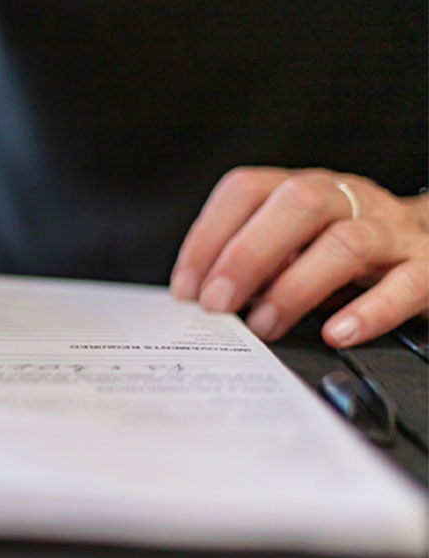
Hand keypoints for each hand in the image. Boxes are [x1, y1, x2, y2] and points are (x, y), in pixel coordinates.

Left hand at [171, 168, 428, 345]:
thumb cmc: (349, 250)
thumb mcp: (297, 243)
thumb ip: (256, 261)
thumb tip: (201, 295)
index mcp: (305, 189)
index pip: (246, 190)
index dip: (208, 236)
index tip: (187, 287)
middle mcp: (347, 200)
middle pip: (297, 205)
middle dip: (246, 256)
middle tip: (217, 304)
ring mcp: (390, 231)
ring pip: (345, 243)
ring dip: (295, 288)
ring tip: (265, 326)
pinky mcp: (426, 268)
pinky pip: (403, 285)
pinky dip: (369, 312)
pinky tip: (338, 333)